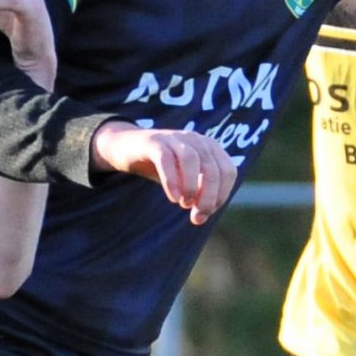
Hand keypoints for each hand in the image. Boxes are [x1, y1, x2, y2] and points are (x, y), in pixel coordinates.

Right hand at [89, 124, 238, 222]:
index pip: (228, 171)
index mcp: (209, 147)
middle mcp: (196, 139)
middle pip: (212, 168)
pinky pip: (166, 159)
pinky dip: (172, 181)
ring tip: (185, 205)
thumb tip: (203, 215)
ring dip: (192, 187)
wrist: (127, 147)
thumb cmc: (162, 166)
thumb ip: (197, 193)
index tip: (206, 212)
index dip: (221, 195)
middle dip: (208, 197)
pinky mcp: (154, 142)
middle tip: (197, 217)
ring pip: (192, 160)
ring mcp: (175, 138)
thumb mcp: (184, 180)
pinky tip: (173, 198)